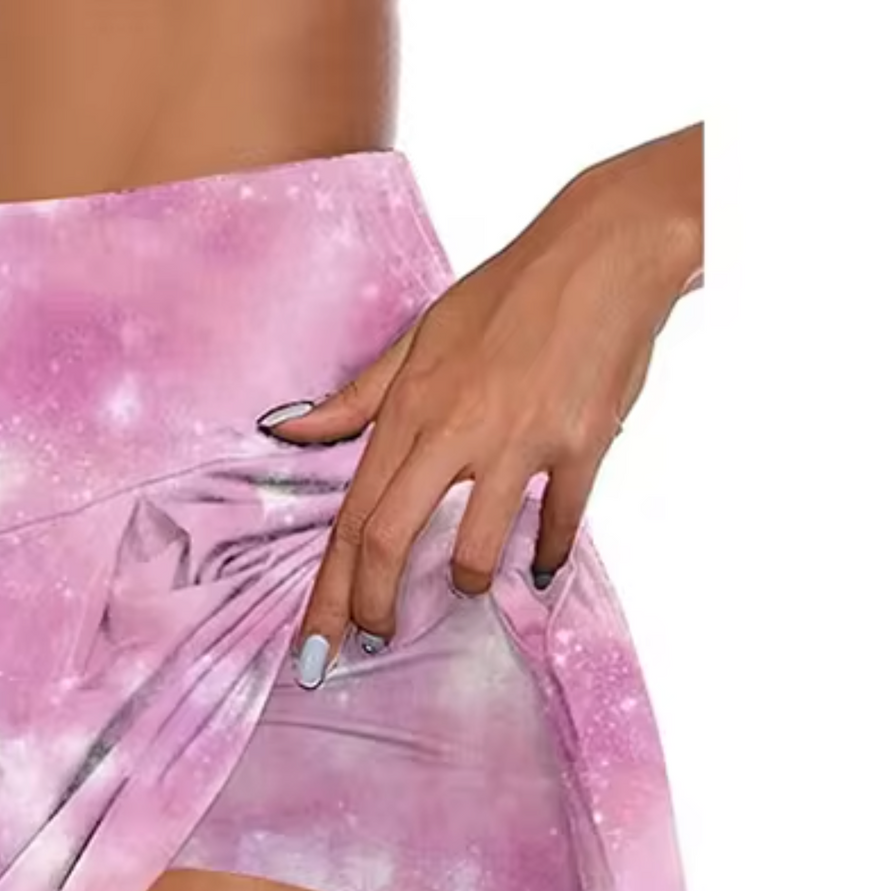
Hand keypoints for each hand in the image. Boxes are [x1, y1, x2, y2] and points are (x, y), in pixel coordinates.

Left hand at [257, 127, 702, 687]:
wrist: (604, 249)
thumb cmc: (504, 294)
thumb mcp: (417, 337)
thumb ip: (354, 399)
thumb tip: (285, 430)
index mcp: (409, 409)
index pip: (351, 516)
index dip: (329, 589)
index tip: (314, 642)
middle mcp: (453, 430)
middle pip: (388, 539)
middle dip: (371, 607)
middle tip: (372, 641)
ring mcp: (518, 440)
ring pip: (473, 546)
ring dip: (463, 584)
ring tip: (461, 590)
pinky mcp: (581, 445)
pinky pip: (559, 521)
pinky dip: (549, 554)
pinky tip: (541, 570)